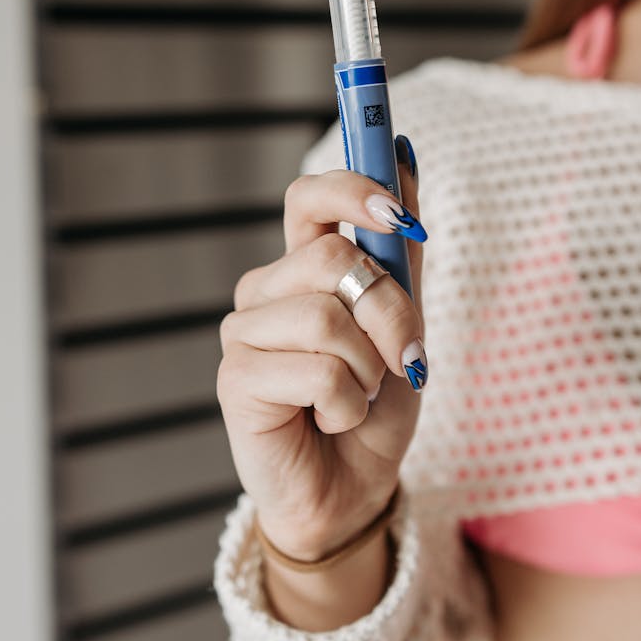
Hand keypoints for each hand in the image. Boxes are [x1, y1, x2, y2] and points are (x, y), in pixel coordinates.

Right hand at [216, 147, 425, 559]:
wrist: (352, 486)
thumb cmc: (373, 405)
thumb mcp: (405, 322)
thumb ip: (401, 249)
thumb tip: (404, 154)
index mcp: (302, 269)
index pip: (309, 198)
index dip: (352, 189)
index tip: (399, 215)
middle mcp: (265, 291)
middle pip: (335, 258)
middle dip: (393, 313)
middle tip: (405, 357)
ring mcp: (243, 332)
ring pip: (329, 318)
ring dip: (371, 370)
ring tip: (358, 397)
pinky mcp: (235, 379)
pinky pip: (318, 372)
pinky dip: (348, 405)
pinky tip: (330, 421)